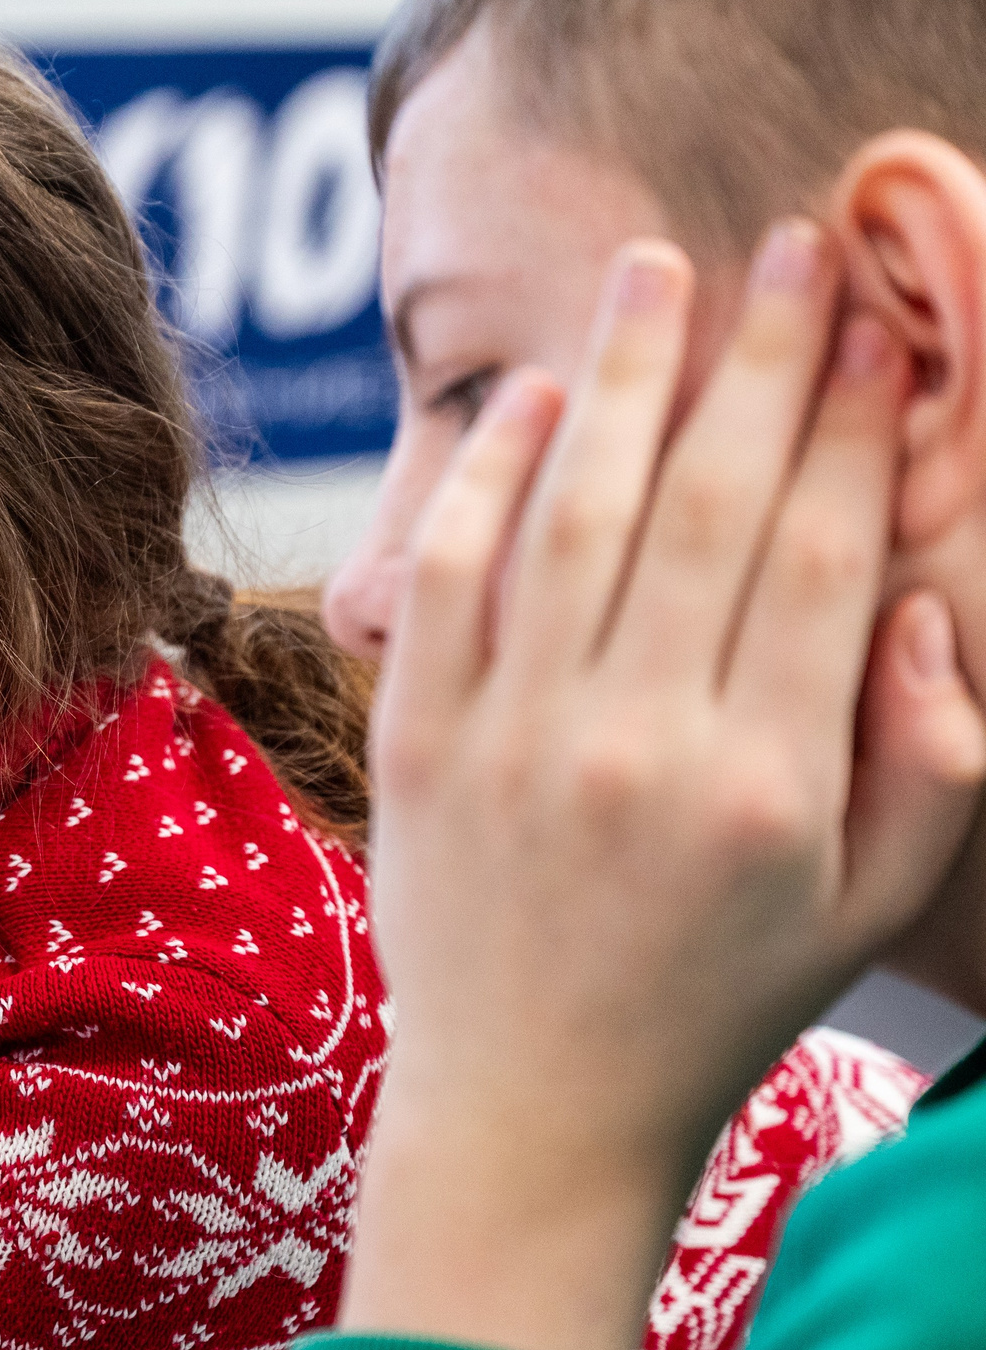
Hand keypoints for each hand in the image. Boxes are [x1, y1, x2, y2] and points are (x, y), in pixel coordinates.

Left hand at [345, 225, 985, 1349]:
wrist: (531, 1104)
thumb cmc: (717, 1001)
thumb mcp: (868, 906)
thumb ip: (931, 756)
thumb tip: (918, 603)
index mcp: (771, 780)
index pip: (824, 555)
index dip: (857, 427)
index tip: (883, 330)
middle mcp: (642, 743)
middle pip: (713, 505)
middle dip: (764, 359)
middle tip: (794, 245)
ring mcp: (516, 738)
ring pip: (580, 517)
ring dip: (626, 379)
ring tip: (659, 271)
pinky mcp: (418, 744)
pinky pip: (452, 580)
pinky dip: (490, 480)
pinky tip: (536, 401)